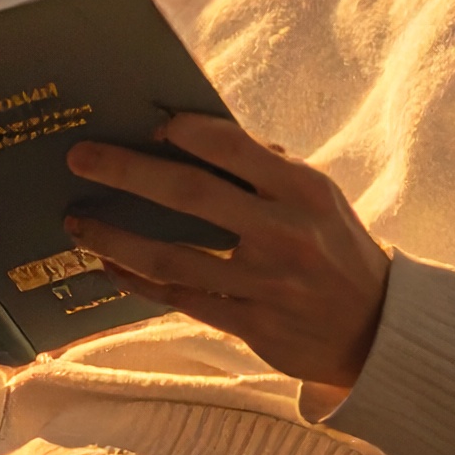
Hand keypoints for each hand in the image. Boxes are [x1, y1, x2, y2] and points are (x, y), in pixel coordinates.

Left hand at [64, 114, 389, 406]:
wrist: (378, 331)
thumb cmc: (336, 249)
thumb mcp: (319, 198)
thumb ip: (266, 167)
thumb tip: (192, 133)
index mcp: (304, 191)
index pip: (234, 147)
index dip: (185, 131)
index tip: (147, 123)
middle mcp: (285, 234)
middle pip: (190, 194)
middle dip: (126, 171)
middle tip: (80, 157)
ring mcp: (265, 284)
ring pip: (171, 257)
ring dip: (114, 237)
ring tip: (76, 222)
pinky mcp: (250, 326)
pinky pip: (179, 299)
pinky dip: (136, 281)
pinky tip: (108, 266)